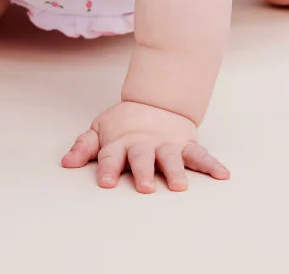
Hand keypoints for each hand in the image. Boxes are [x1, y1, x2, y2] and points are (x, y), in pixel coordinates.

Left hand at [61, 100, 229, 192]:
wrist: (156, 100)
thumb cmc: (125, 123)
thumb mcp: (100, 130)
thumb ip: (85, 146)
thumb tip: (66, 163)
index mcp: (121, 143)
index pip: (111, 157)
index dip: (107, 169)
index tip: (105, 183)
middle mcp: (145, 145)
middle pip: (143, 158)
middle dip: (143, 172)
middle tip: (145, 187)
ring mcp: (167, 144)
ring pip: (172, 158)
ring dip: (176, 171)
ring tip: (180, 186)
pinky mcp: (186, 144)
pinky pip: (201, 154)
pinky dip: (212, 164)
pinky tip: (223, 175)